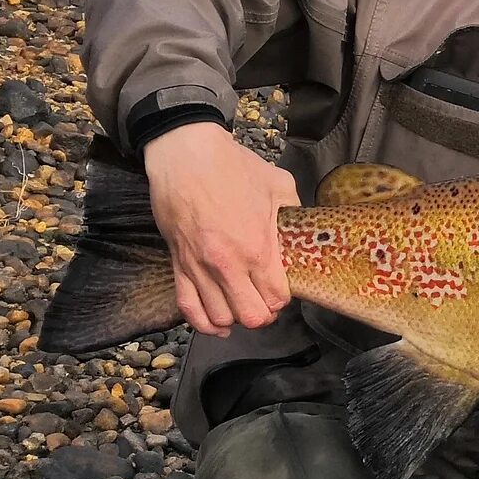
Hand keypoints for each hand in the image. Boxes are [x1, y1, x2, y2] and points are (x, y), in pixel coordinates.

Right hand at [143, 121, 300, 335]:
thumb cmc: (232, 166)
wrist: (186, 155)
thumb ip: (293, 211)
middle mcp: (228, 265)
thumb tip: (300, 228)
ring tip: (242, 304)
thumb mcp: (279, 184)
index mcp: (257, 247)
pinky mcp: (178, 265)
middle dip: (262, 313)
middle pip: (250, 316)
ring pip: (219, 317)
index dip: (282, 298)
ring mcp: (199, 268)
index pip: (275, 298)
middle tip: (264, 300)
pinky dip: (203, 322)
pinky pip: (187, 308)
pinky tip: (217, 323)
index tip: (282, 288)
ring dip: (234, 317)